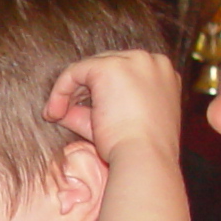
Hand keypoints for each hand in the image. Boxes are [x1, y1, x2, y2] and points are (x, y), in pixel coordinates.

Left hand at [45, 50, 185, 168]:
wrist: (144, 160)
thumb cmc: (138, 150)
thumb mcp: (118, 124)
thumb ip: (91, 112)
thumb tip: (61, 111)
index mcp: (165, 76)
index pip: (126, 73)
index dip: (101, 91)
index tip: (85, 111)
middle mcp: (153, 62)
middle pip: (108, 66)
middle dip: (84, 89)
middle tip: (64, 113)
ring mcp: (134, 61)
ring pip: (91, 67)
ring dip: (71, 91)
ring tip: (59, 116)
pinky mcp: (111, 66)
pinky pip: (77, 71)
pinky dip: (61, 90)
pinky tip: (55, 113)